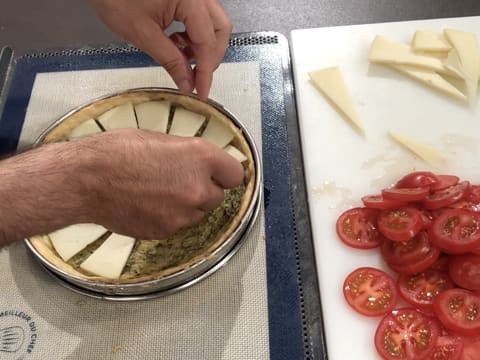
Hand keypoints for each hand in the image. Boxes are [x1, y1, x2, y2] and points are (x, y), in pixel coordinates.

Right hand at [81, 129, 243, 238]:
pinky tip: (147, 205)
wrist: (87, 179)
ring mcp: (183, 214)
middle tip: (180, 182)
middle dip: (203, 190)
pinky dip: (168, 218)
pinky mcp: (166, 231)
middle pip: (218, 197)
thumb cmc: (118, 151)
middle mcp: (198, 188)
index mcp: (201, 157)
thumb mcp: (161, 140)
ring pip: (198, 213)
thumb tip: (198, 164)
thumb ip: (188, 155)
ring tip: (159, 193)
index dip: (225, 174)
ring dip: (187, 206)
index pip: (236, 174)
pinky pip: (177, 225)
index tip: (218, 174)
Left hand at [89, 0, 231, 99]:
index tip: (201, 91)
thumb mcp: (143, 34)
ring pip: (213, 23)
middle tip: (196, 78)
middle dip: (210, 57)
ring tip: (183, 60)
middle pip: (220, 30)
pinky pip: (201, 17)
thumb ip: (170, 60)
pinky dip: (194, 35)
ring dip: (203, 46)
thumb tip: (187, 83)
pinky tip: (177, 43)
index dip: (205, 71)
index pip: (207, 41)